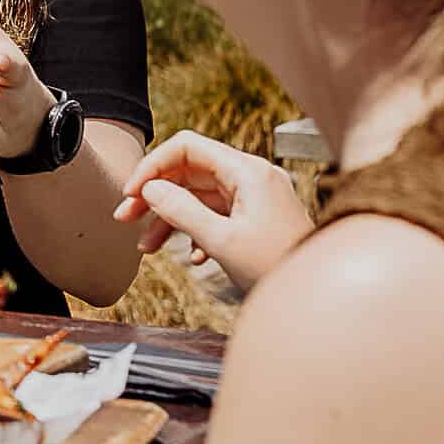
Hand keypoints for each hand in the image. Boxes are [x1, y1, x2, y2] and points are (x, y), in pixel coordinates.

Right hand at [112, 130, 311, 291]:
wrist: (317, 295)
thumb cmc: (279, 267)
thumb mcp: (222, 240)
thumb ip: (181, 210)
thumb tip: (150, 189)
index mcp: (248, 172)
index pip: (187, 147)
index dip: (153, 165)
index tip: (132, 191)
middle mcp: (252, 178)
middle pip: (189, 172)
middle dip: (155, 195)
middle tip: (127, 216)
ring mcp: (255, 198)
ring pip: (198, 196)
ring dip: (170, 218)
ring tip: (148, 245)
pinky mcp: (256, 218)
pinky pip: (215, 213)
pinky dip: (194, 229)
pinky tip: (189, 255)